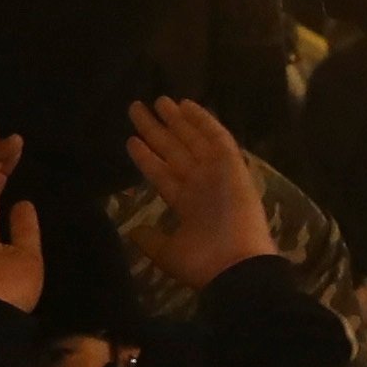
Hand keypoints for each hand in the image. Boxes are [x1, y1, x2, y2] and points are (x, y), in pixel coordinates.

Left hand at [125, 99, 275, 292]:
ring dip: (178, 120)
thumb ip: (151, 240)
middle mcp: (201, 184)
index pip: (162, 173)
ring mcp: (218, 173)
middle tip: (138, 107)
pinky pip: (218, 138)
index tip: (131, 139)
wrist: (235, 266)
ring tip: (159, 100)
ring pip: (194, 140)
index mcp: (187, 205)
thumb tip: (134, 231)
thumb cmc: (203, 263)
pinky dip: (204, 121)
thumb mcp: (168, 253)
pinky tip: (187, 104)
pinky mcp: (233, 166)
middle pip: (174, 150)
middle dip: (157, 130)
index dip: (147, 157)